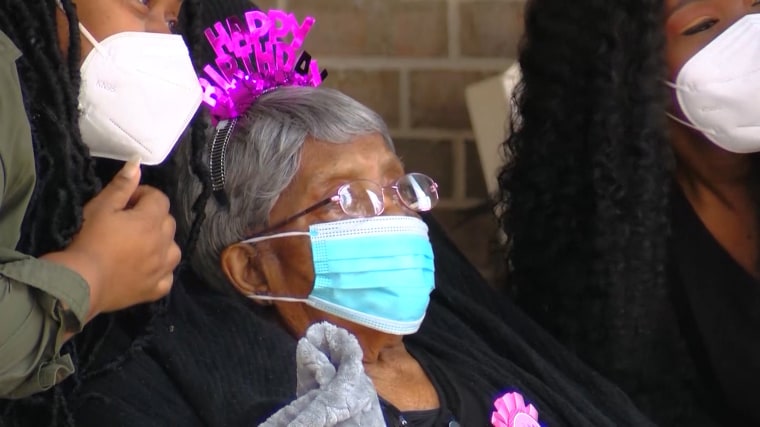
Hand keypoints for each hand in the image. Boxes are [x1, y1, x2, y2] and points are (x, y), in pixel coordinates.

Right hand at [43, 159, 179, 318]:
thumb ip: (122, 185)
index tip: (126, 202)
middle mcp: (163, 244)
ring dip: (161, 244)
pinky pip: (167, 278)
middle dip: (152, 217)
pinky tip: (146, 270)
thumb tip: (137, 163)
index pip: (159, 198)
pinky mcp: (155, 290)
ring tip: (138, 246)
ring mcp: (162, 268)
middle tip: (127, 223)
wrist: (81, 282)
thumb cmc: (89, 240)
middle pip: (167, 222)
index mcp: (151, 221)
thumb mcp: (101, 207)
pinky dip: (160, 272)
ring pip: (173, 250)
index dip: (143, 195)